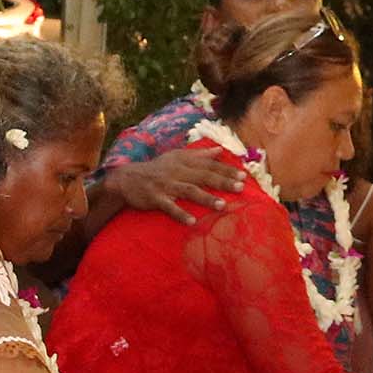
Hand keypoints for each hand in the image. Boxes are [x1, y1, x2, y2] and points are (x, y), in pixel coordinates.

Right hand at [108, 149, 243, 225]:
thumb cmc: (157, 169)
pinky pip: (170, 207)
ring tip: (222, 206)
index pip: (209, 165)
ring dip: (206, 198)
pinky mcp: (156, 198)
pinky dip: (180, 214)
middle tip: (240, 188)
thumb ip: (199, 155)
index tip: (244, 176)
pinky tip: (192, 222)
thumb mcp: (177, 157)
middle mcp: (177, 172)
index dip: (226, 170)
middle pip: (203, 176)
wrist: (127, 179)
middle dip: (222, 182)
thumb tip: (220, 151)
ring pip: (189, 191)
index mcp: (184, 162)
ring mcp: (166, 185)